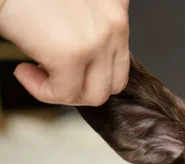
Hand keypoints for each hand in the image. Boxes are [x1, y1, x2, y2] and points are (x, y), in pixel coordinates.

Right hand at [0, 0, 129, 105]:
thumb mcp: (76, 5)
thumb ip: (92, 26)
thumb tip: (87, 64)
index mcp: (117, 11)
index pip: (121, 62)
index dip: (94, 74)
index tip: (70, 69)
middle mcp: (115, 26)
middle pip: (114, 83)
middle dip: (81, 88)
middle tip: (56, 78)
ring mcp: (97, 41)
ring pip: (94, 95)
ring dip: (63, 92)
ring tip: (37, 73)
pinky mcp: (71, 54)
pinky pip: (63, 94)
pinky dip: (40, 90)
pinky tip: (24, 70)